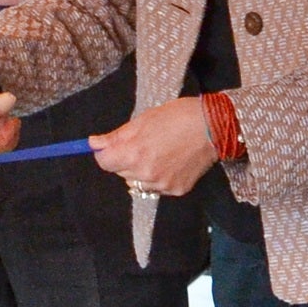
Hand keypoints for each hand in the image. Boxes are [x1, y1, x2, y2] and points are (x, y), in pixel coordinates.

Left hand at [88, 97, 217, 199]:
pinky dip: (157, 177)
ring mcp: (162, 185)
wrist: (214, 127)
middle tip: (143, 143)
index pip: (104, 162)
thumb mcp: (143, 120)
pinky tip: (170, 161)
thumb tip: (93, 144)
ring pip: (137, 182)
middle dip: (124, 159)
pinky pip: (156, 187)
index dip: (105, 152)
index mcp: (134, 154)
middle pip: (120, 172)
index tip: (113, 144)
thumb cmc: (178, 116)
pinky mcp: (176, 190)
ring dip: (140, 170)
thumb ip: (116, 136)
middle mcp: (146, 174)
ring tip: (158, 152)